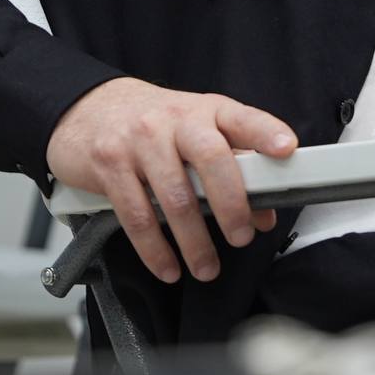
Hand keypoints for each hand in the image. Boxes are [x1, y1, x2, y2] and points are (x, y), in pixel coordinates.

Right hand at [45, 77, 296, 283]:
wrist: (87, 108)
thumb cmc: (153, 123)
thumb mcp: (196, 132)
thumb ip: (231, 166)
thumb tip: (262, 213)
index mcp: (205, 109)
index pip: (242, 119)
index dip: (266, 133)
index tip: (286, 149)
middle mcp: (174, 120)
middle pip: (210, 159)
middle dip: (231, 204)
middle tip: (241, 237)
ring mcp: (140, 140)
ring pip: (174, 197)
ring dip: (194, 242)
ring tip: (207, 266)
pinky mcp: (110, 164)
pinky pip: (136, 215)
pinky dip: (155, 249)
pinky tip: (168, 266)